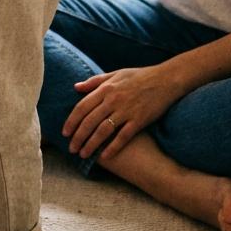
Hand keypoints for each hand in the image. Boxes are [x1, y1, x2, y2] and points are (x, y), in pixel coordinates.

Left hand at [62, 65, 181, 161]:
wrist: (166, 79)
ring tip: (83, 154)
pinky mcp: (139, 120)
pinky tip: (105, 157)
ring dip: (91, 144)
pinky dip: (113, 148)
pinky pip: (123, 137)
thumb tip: (76, 87)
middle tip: (71, 149)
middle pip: (90, 121)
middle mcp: (113, 100)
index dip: (72, 121)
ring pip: (103, 131)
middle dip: (78, 137)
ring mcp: (126, 110)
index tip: (65, 133)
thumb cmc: (140, 76)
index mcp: (106, 88)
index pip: (82, 107)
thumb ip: (95, 81)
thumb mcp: (116, 74)